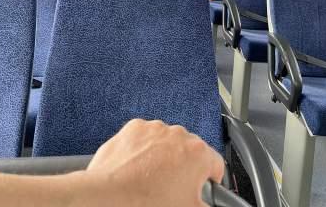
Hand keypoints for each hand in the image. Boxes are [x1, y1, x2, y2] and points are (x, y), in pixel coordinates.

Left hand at [86, 119, 224, 206]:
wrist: (109, 198)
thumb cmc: (146, 204)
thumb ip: (208, 205)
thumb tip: (208, 204)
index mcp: (198, 152)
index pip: (216, 164)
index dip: (211, 180)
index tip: (205, 188)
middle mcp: (178, 134)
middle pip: (190, 151)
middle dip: (184, 168)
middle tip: (173, 189)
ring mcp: (155, 129)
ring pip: (167, 143)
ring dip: (163, 157)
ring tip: (151, 181)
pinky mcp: (134, 127)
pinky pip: (145, 138)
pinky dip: (143, 150)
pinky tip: (137, 169)